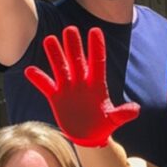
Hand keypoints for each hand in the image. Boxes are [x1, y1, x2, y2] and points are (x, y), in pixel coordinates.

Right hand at [25, 26, 139, 147]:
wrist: (89, 137)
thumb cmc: (103, 125)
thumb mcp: (114, 120)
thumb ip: (123, 114)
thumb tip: (136, 110)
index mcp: (97, 85)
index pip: (97, 62)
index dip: (96, 47)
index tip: (95, 30)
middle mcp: (82, 83)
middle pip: (77, 60)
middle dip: (74, 45)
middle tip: (70, 29)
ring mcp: (68, 88)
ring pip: (60, 67)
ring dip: (55, 54)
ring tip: (49, 39)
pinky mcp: (56, 97)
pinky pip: (46, 85)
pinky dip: (38, 79)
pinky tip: (30, 70)